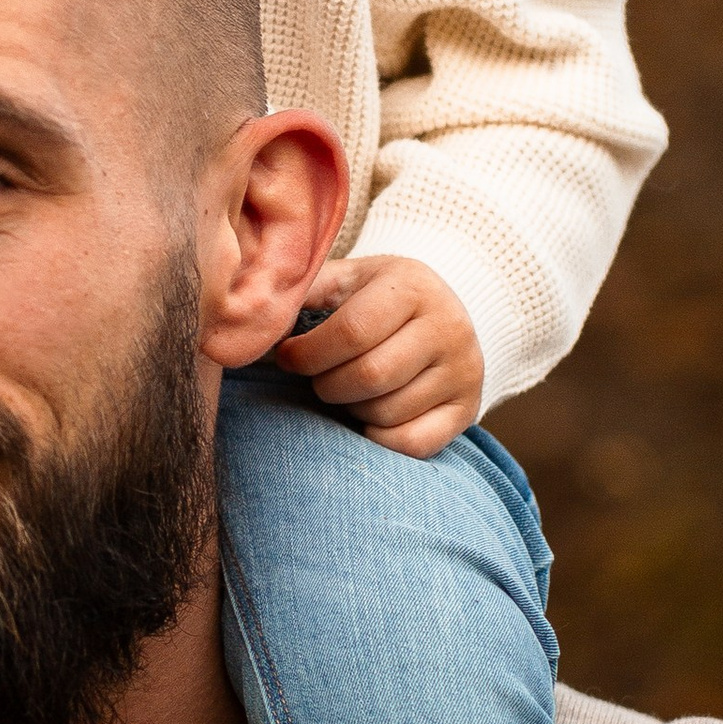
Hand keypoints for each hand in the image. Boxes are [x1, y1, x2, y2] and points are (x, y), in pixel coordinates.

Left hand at [275, 255, 482, 456]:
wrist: (439, 312)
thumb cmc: (375, 298)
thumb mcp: (345, 280)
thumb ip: (303, 292)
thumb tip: (253, 323)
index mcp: (412, 286)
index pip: (351, 332)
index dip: (307, 354)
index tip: (287, 358)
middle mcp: (449, 326)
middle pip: (369, 377)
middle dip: (326, 385)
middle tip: (317, 378)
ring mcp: (464, 370)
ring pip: (386, 413)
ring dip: (351, 410)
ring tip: (347, 390)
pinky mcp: (469, 410)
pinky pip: (411, 444)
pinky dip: (377, 437)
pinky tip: (368, 416)